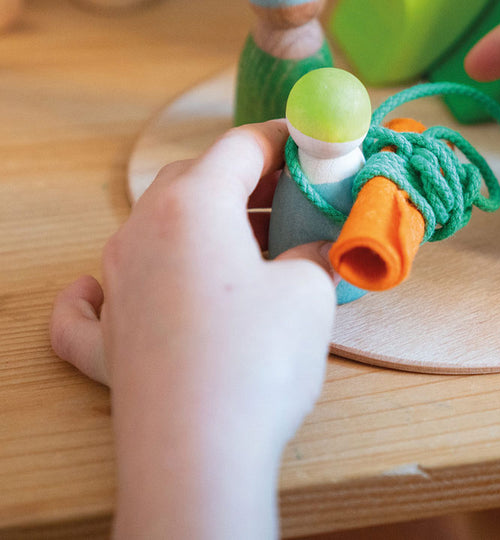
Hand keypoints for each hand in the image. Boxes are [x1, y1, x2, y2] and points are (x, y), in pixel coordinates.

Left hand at [50, 120, 336, 539]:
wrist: (197, 455)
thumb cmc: (256, 360)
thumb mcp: (309, 292)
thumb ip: (313, 255)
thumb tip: (316, 251)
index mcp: (195, 205)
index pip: (242, 146)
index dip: (284, 138)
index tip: (312, 143)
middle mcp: (143, 231)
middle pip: (193, 179)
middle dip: (243, 178)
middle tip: (289, 195)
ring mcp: (116, 285)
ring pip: (151, 226)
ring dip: (197, 222)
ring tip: (245, 242)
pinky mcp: (105, 341)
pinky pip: (90, 303)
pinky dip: (99, 289)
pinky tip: (98, 289)